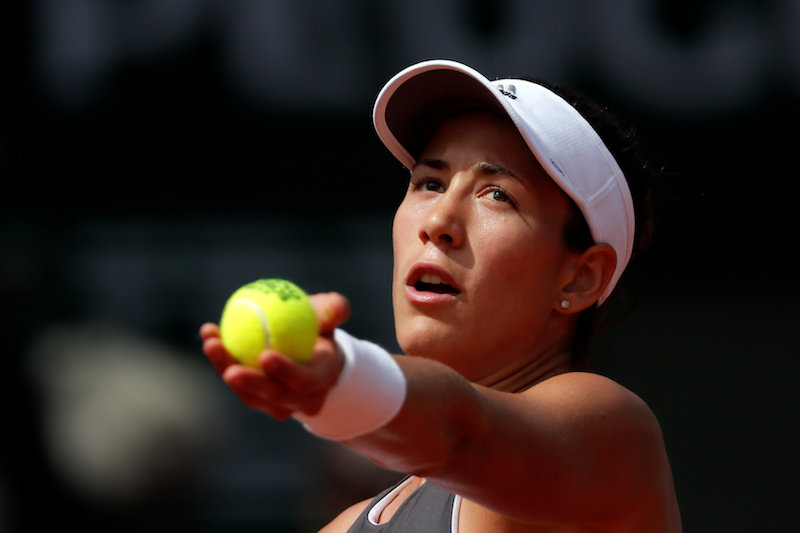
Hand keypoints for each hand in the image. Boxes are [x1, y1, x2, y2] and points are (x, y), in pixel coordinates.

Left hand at [200, 292, 350, 419]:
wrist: (308, 348)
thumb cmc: (318, 326)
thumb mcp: (327, 314)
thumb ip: (333, 310)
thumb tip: (337, 308)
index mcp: (322, 378)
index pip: (304, 381)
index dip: (285, 372)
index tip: (264, 355)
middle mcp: (302, 399)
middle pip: (273, 395)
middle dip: (250, 383)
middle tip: (230, 369)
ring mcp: (278, 404)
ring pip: (250, 394)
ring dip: (226, 369)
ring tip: (211, 343)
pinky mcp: (258, 399)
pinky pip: (238, 384)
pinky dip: (222, 361)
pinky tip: (209, 334)